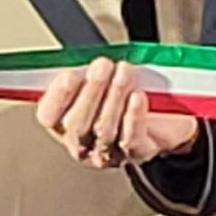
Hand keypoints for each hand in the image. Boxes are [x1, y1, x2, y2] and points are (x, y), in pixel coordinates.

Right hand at [34, 58, 197, 167]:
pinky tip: (137, 97)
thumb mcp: (101, 78)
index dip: (56, 97)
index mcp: (64, 123)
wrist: (166, 113)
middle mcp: (82, 143)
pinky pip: (131, 139)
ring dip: (114, 97)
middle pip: (77, 126)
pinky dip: (133, 116)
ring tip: (124, 72)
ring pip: (104, 130)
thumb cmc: (125, 92)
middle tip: (102, 66)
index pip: (49, 116)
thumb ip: (86, 72)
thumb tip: (83, 62)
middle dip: (91, 91)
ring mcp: (109, 152)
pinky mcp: (137, 153)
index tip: (70, 74)